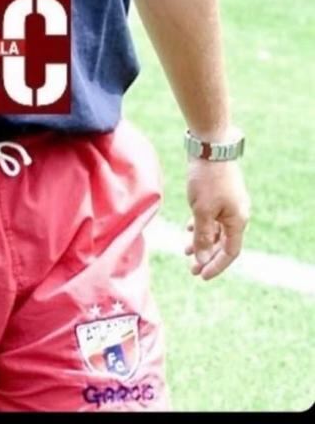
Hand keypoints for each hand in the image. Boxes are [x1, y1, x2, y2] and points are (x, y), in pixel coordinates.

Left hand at [185, 160, 250, 280]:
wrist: (210, 147)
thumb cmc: (207, 179)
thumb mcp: (202, 211)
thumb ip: (203, 236)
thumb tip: (203, 259)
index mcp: (237, 221)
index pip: (230, 252)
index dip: (216, 266)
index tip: (200, 276)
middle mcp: (237, 214)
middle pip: (224, 243)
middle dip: (208, 257)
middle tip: (191, 268)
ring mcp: (230, 204)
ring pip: (217, 230)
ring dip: (203, 241)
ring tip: (186, 250)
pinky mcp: (220, 195)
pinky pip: (213, 218)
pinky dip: (202, 226)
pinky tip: (188, 229)